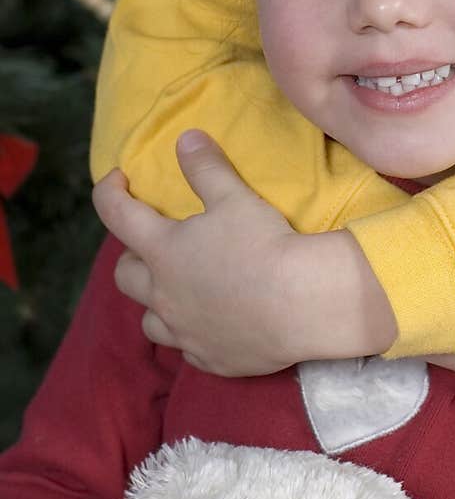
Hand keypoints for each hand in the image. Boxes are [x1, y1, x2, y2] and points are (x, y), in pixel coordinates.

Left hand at [92, 130, 397, 374]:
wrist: (301, 304)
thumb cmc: (264, 245)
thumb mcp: (234, 198)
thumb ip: (206, 168)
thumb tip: (185, 139)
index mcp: (162, 251)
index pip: (116, 215)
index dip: (109, 192)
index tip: (118, 180)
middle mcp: (163, 295)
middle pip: (125, 276)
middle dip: (133, 257)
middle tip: (156, 244)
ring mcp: (184, 332)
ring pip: (150, 321)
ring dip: (158, 302)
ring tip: (181, 291)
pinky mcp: (210, 359)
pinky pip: (188, 349)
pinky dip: (193, 333)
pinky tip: (214, 324)